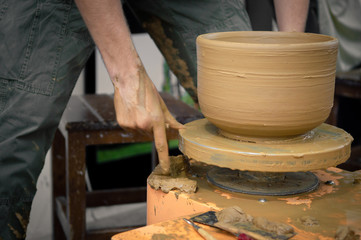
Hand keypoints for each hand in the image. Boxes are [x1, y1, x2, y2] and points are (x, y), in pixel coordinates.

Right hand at [74, 0, 182, 173]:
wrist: (128, 79)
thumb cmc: (147, 90)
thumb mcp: (162, 105)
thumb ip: (171, 121)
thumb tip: (181, 130)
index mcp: (156, 121)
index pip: (161, 145)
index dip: (164, 159)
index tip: (166, 169)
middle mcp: (143, 125)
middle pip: (150, 136)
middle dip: (152, 129)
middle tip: (149, 113)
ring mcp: (131, 125)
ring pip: (140, 132)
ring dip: (141, 125)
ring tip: (139, 110)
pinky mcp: (122, 123)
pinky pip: (130, 128)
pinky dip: (132, 123)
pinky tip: (131, 111)